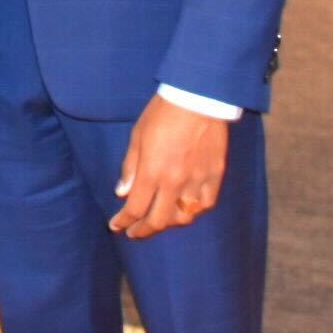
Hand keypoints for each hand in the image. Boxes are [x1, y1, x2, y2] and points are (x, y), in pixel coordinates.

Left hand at [108, 94, 228, 238]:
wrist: (198, 98)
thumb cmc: (162, 113)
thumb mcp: (137, 136)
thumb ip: (130, 168)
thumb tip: (122, 192)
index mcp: (152, 172)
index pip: (135, 208)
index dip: (124, 221)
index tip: (116, 226)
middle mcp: (175, 182)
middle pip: (159, 220)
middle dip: (143, 230)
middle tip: (134, 233)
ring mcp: (198, 181)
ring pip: (184, 216)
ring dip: (168, 223)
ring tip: (158, 221)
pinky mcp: (216, 175)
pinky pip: (206, 204)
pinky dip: (194, 211)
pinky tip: (186, 210)